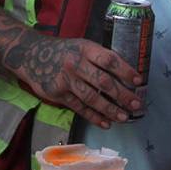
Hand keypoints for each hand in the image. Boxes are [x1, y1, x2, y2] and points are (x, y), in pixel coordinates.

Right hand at [5, 33, 142, 128]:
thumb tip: (126, 75)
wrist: (32, 55)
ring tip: (124, 117)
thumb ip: (99, 58)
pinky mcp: (58, 94)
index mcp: (85, 49)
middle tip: (136, 104)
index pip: (109, 60)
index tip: (138, 81)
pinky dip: (93, 116)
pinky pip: (79, 107)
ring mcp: (66, 80)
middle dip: (122, 94)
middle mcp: (76, 63)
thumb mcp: (81, 46)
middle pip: (103, 81)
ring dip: (110, 109)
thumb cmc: (64, 51)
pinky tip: (106, 123)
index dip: (125, 71)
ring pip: (92, 97)